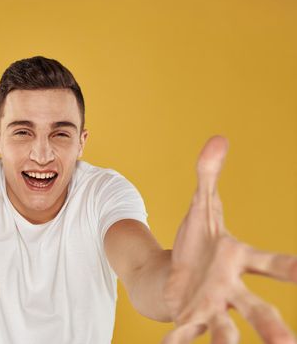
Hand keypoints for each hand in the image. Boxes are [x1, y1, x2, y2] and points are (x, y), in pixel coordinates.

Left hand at [162, 136, 296, 342]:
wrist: (176, 272)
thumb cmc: (197, 244)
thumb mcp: (201, 206)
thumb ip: (208, 175)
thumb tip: (218, 137)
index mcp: (240, 259)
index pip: (271, 263)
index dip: (290, 267)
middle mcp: (232, 288)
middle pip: (259, 307)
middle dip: (274, 324)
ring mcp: (211, 306)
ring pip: (227, 328)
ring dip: (230, 342)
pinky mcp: (188, 318)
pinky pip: (185, 334)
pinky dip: (178, 343)